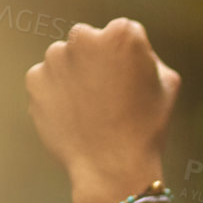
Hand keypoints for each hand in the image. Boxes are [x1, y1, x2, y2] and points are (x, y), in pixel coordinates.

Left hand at [25, 18, 180, 202]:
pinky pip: (48, 82)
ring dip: (76, 78)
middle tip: (109, 97)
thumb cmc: (146, 129)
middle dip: (97, 62)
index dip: (132, 59)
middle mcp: (84, 37)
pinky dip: (57, 96)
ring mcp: (55, 58)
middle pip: (90, 41)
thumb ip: (149, 58)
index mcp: (122, 35)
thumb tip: (130, 54)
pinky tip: (75, 119)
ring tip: (92, 113)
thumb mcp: (168, 87)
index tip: (134, 82)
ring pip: (66, 61)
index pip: (125, 34)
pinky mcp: (35, 80)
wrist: (112, 168)